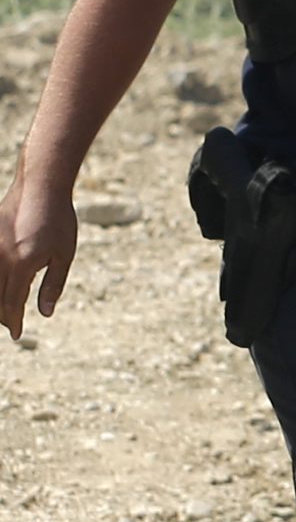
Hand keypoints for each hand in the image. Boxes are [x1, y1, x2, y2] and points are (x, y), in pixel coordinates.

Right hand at [0, 179, 76, 336]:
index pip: (12, 303)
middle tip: (11, 325)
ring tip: (5, 310)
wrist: (41, 187)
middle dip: (4, 315)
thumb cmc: (59, 220)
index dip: (14, 321)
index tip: (17, 334)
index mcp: (23, 264)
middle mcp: (2, 258)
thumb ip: (53, 285)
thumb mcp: (64, 254)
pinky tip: (3, 287)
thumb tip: (45, 314)